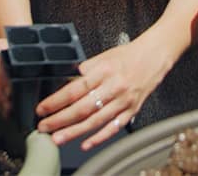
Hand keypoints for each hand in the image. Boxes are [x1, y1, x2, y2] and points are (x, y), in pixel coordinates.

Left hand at [35, 41, 162, 149]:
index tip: (42, 109)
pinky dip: (99, 137)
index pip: (75, 89)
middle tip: (44, 127)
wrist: (155, 56)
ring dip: (74, 132)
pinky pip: (114, 127)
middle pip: (82, 108)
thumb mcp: (103, 56)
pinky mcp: (132, 110)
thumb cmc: (128, 55)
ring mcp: (123, 100)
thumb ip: (84, 69)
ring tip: (58, 138)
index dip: (56, 101)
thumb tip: (64, 82)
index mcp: (104, 71)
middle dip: (60, 120)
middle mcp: (114, 86)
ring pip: (95, 120)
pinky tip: (85, 143)